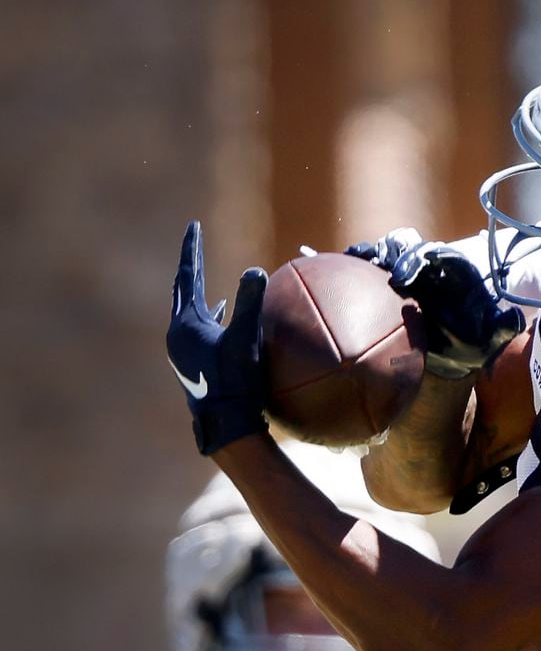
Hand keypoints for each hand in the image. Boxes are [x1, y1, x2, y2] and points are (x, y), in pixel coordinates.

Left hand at [167, 221, 267, 456]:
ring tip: (207, 282)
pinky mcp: (191, 365)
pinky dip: (208, 319)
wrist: (226, 424)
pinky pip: (197, 332)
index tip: (193, 225)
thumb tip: (254, 270)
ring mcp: (181, 352)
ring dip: (199, 296)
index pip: (188, 275)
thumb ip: (250, 304)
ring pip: (188, 313)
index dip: (192, 249)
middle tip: (194, 246)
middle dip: (190, 268)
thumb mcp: (246, 340)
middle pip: (182, 291)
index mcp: (186, 323)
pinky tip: (220, 319)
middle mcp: (177, 335)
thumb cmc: (237, 382)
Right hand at [349, 232, 523, 379]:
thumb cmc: (474, 345)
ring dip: (382, 254)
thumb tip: (517, 318)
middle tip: (397, 276)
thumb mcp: (492, 339)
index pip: (445, 256)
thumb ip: (504, 328)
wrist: (451, 355)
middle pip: (414, 247)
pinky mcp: (390, 283)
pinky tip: (353, 260)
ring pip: (392, 250)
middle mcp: (433, 269)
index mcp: (459, 275)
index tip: (427, 263)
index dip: (434, 255)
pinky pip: (374, 264)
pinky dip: (363, 259)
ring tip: (372, 265)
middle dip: (405, 254)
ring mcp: (411, 273)